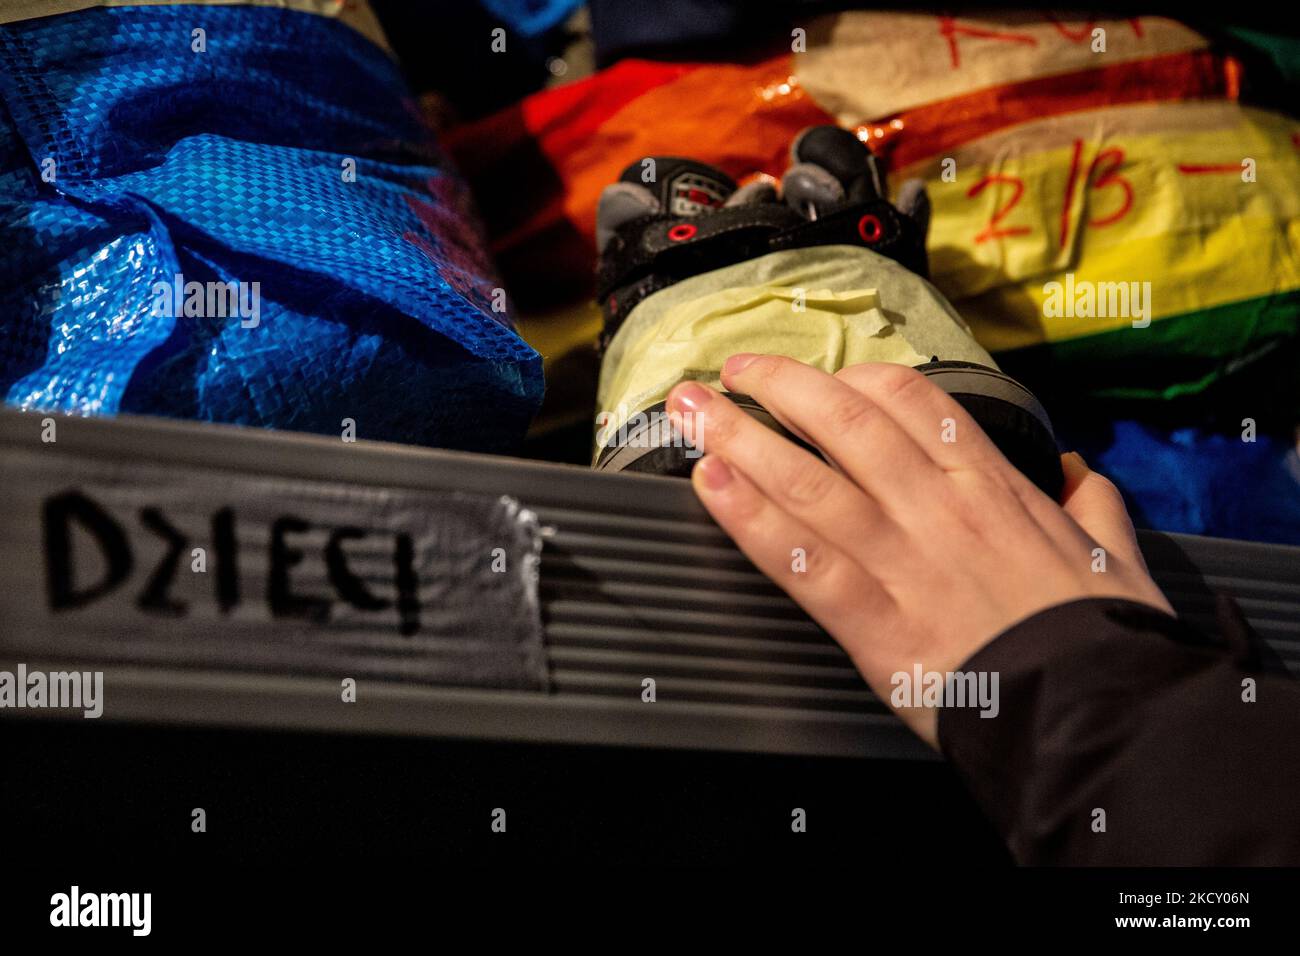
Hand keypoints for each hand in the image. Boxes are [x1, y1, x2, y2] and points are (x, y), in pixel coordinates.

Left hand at [666, 355, 1173, 748]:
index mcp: (993, 487)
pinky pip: (801, 559)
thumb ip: (1094, 507)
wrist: (1096, 715)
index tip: (825, 377)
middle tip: (732, 372)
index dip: (855, 380)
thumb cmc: (1103, 640)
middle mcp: (939, 509)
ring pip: (809, 480)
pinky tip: (710, 488)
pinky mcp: (875, 622)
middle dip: (779, 387)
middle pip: (843, 424)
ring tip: (692, 413)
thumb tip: (1080, 474)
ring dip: (741, 438)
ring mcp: (903, 561)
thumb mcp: (1115, 559)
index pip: (912, 403)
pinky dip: (750, 519)